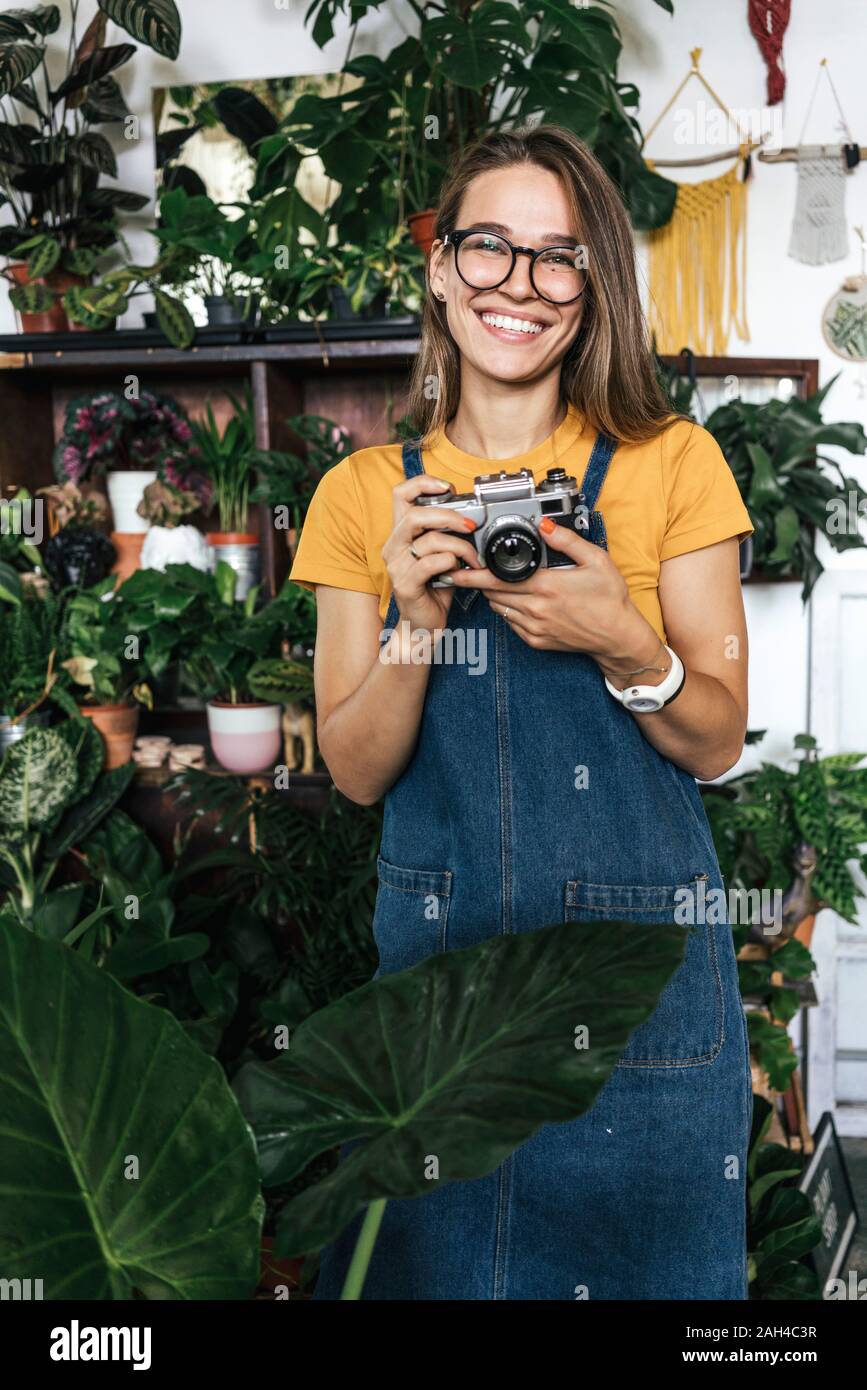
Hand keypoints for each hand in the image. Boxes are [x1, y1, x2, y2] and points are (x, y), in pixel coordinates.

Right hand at [381, 473, 483, 632]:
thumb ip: (448, 534)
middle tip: (470, 525)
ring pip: (429, 541)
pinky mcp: (405, 585)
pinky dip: (451, 563)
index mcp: (401, 533)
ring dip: (459, 546)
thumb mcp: (441, 553)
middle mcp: (394, 546)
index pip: (400, 494)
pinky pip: (430, 564)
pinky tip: (459, 571)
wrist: (423, 625)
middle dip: (448, 515)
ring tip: (473, 557)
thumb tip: (472, 516)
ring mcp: (397, 566)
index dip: (422, 483)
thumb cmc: (434, 588)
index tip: (447, 487)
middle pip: (414, 515)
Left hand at [450, 514, 659, 666]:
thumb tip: (545, 525)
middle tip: (468, 569)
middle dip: (477, 581)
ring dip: (492, 594)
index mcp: (546, 586)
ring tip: (494, 581)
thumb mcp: (595, 560)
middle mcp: (536, 609)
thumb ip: (567, 540)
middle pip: (491, 593)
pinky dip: (507, 610)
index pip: (496, 579)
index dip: (473, 572)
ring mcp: (534, 627)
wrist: (617, 637)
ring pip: (498, 608)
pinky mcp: (535, 641)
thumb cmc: (609, 599)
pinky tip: (516, 599)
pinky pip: (510, 623)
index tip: (460, 565)